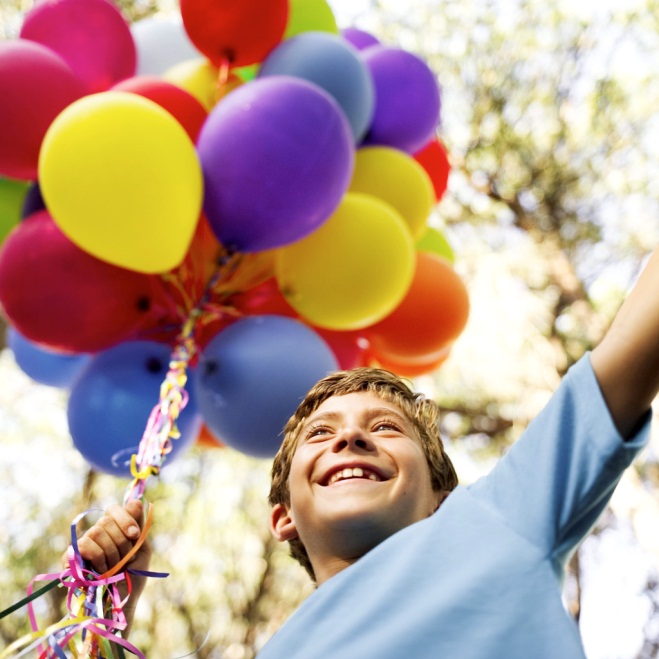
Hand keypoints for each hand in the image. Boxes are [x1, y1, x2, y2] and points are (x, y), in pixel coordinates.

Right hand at [62, 499, 151, 635]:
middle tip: (124, 559)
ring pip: (96, 531)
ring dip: (110, 553)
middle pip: (107, 520)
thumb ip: (138, 525)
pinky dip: (97, 559)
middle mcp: (98, 533)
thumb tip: (136, 500)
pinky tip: (100, 572)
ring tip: (112, 568)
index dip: (125, 519)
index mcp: (114, 528)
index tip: (134, 535)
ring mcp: (83, 544)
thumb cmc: (132, 576)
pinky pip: (83, 545)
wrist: (120, 603)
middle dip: (121, 543)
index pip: (115, 508)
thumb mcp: (142, 549)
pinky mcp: (70, 558)